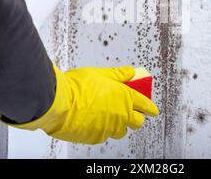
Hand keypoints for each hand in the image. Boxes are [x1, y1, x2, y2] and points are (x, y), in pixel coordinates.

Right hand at [0, 66, 158, 144]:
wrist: (58, 104)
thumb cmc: (77, 87)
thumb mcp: (100, 74)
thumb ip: (117, 75)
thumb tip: (130, 72)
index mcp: (125, 97)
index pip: (145, 104)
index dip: (150, 107)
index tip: (152, 109)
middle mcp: (121, 115)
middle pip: (137, 122)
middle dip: (136, 117)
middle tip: (129, 110)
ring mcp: (109, 129)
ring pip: (121, 131)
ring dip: (119, 124)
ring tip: (108, 115)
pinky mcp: (97, 138)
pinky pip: (105, 135)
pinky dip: (103, 129)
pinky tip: (94, 120)